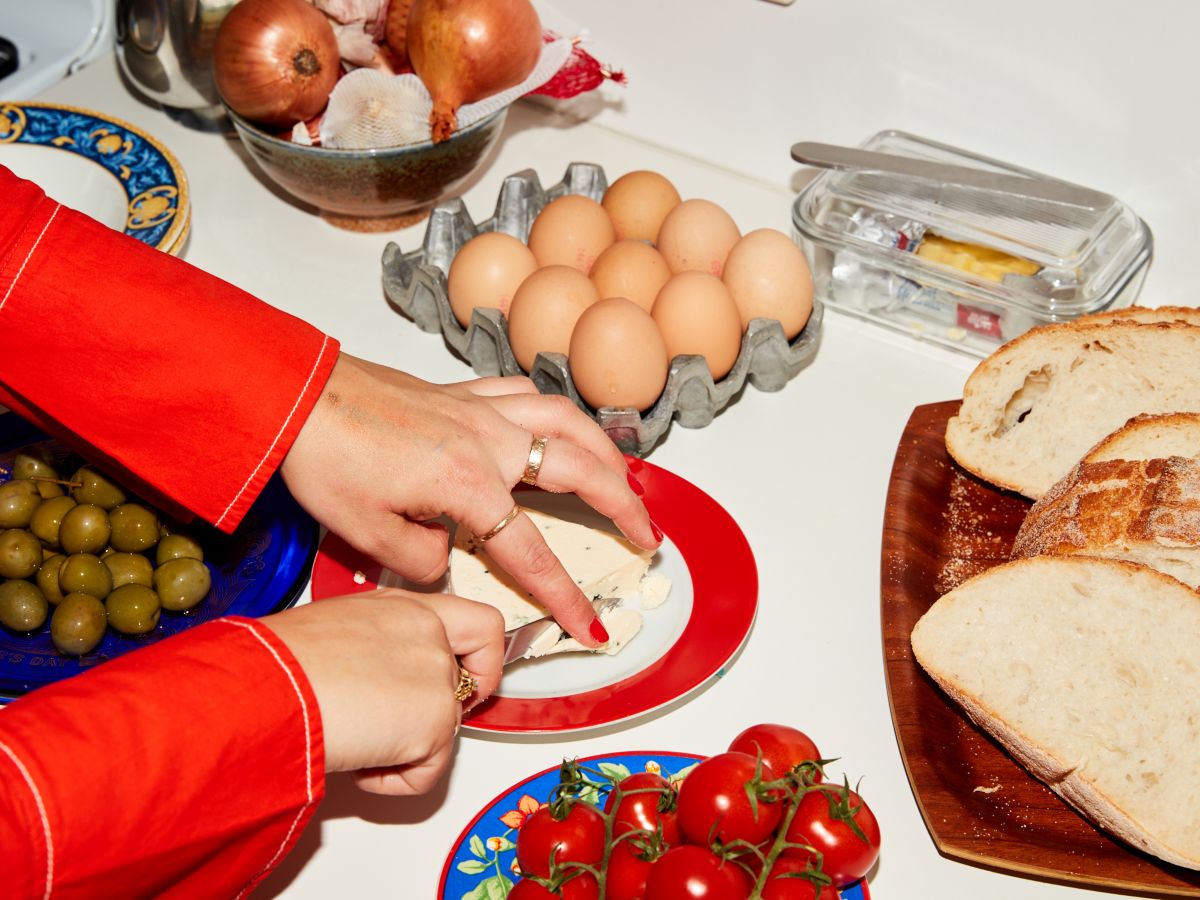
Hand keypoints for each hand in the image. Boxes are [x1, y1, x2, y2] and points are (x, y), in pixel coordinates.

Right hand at [262, 588, 503, 794]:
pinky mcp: (436, 722)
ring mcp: (438, 676)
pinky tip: (354, 760)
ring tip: (351, 739)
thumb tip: (367, 679)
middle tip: (404, 728)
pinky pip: (427, 773)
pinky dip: (391, 781)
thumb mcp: (332, 631)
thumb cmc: (275, 662)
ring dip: (402, 749)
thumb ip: (373, 647)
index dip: (482, 657)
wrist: (268, 687)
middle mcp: (430, 633)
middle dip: (443, 713)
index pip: (479, 623)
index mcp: (405, 607)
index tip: (468, 678)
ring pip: (445, 731)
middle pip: (473, 682)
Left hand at [280, 353, 659, 645]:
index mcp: (469, 485)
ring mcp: (479, 410)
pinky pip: (524, 393)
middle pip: (579, 471)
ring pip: (565, 421)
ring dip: (604, 449)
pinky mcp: (459, 393)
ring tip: (625, 474)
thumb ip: (422, 559)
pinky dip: (553, 409)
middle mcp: (489, 441)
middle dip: (622, 506)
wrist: (296, 398)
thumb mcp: (368, 533)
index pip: (532, 552)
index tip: (590, 626)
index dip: (565, 595)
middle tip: (646, 534)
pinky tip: (558, 423)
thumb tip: (448, 561)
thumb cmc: (326, 459)